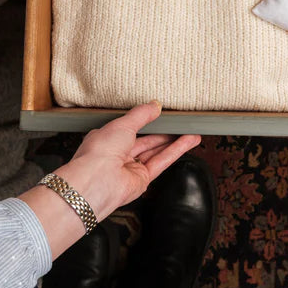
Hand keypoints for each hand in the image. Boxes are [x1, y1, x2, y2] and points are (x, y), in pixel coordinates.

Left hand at [57, 100, 201, 219]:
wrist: (95, 182)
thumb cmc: (99, 152)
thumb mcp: (123, 124)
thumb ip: (142, 114)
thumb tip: (154, 105)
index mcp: (107, 139)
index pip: (130, 127)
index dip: (147, 120)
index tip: (162, 113)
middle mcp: (118, 154)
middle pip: (147, 141)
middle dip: (164, 132)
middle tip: (181, 123)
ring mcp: (130, 168)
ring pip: (157, 151)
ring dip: (174, 142)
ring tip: (191, 131)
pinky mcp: (141, 180)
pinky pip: (162, 162)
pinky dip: (176, 151)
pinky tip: (188, 142)